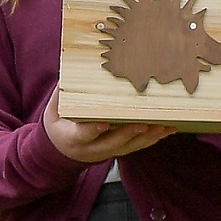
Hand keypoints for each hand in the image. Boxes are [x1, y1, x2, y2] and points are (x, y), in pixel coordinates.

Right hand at [42, 96, 174, 164]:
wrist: (62, 150)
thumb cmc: (59, 125)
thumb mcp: (54, 111)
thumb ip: (62, 94)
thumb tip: (71, 69)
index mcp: (72, 138)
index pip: (83, 134)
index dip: (93, 129)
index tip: (103, 123)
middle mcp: (91, 148)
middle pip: (112, 143)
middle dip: (129, 134)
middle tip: (144, 124)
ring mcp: (106, 152)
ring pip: (128, 147)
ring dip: (147, 138)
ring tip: (163, 127)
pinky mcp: (118, 151)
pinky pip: (137, 146)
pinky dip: (152, 139)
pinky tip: (166, 130)